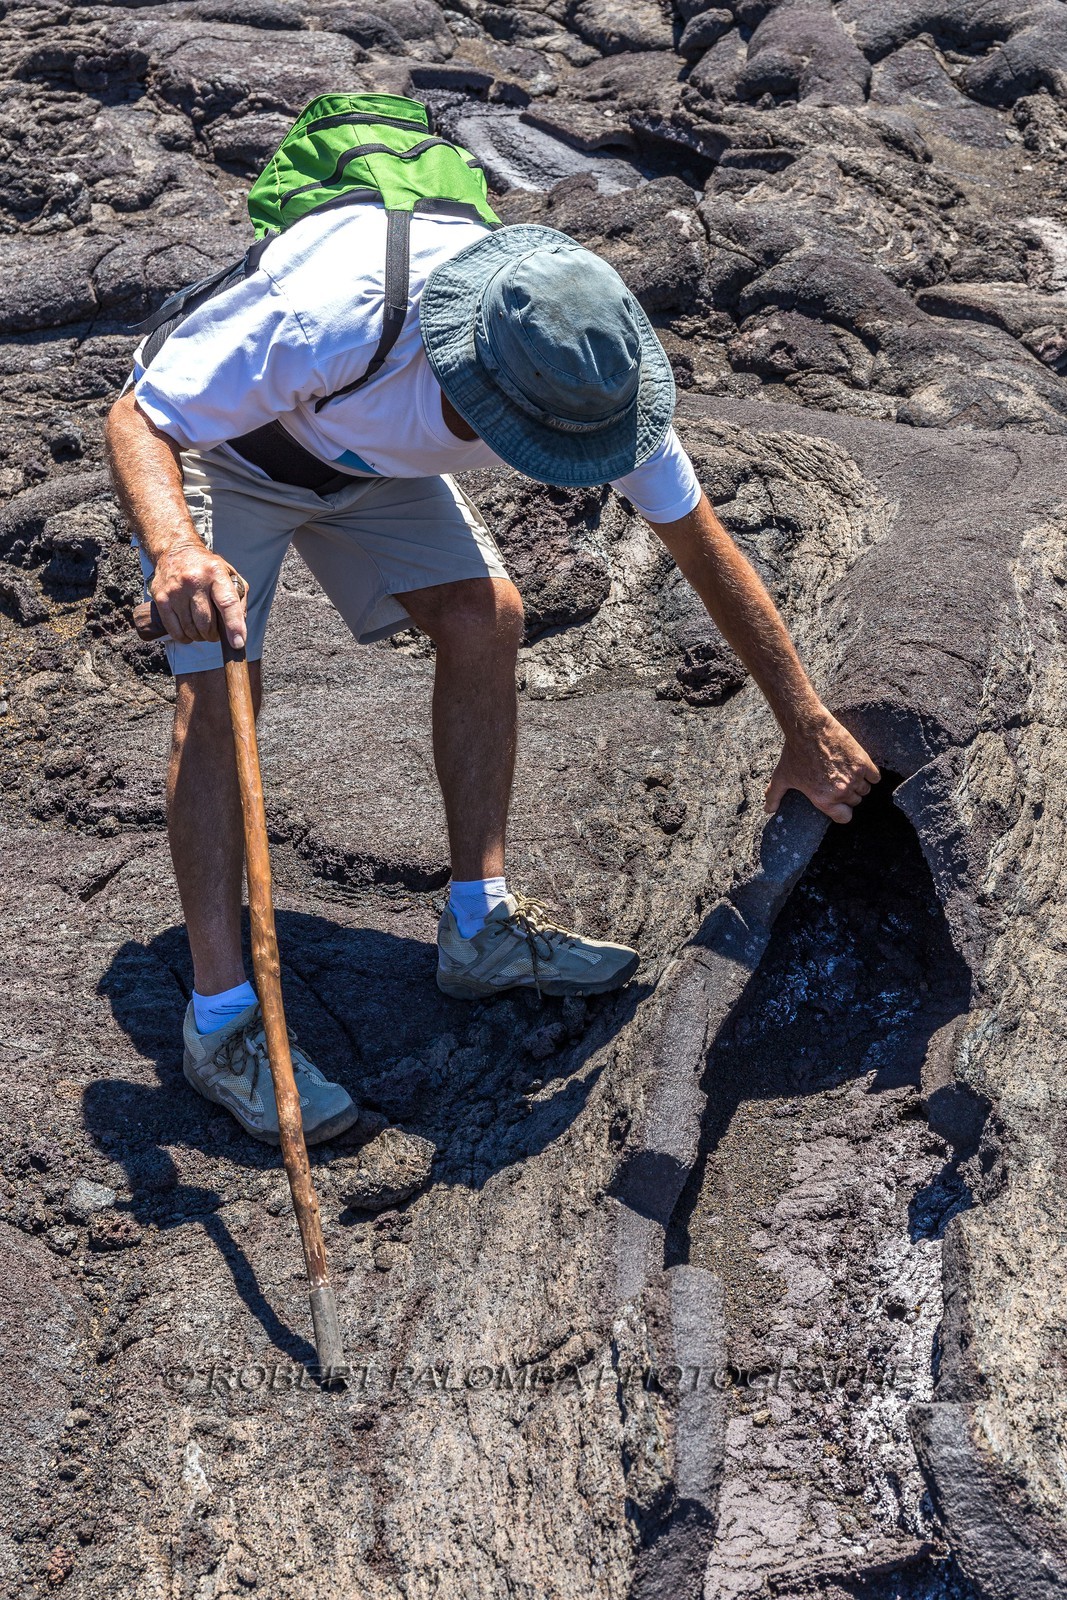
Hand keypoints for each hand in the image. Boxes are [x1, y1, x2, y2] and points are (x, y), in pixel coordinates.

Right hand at [150, 542, 247, 648]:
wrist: (175, 551)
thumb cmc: (207, 568)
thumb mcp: (229, 575)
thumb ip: (239, 600)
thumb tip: (239, 629)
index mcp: (215, 574)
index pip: (227, 603)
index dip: (234, 626)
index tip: (237, 643)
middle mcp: (194, 580)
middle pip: (206, 622)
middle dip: (213, 635)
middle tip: (215, 633)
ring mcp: (175, 590)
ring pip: (190, 629)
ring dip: (200, 637)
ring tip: (202, 630)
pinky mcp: (161, 598)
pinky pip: (174, 630)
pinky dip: (184, 637)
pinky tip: (189, 632)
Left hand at [765, 709, 879, 823]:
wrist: (809, 728)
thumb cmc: (794, 753)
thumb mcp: (782, 776)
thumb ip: (774, 796)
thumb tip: (769, 810)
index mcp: (823, 799)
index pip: (844, 818)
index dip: (843, 812)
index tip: (841, 805)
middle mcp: (841, 791)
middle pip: (855, 801)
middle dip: (849, 794)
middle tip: (840, 782)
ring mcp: (854, 777)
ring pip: (865, 789)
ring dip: (860, 784)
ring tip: (848, 773)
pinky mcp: (863, 762)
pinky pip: (875, 777)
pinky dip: (871, 774)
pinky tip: (860, 768)